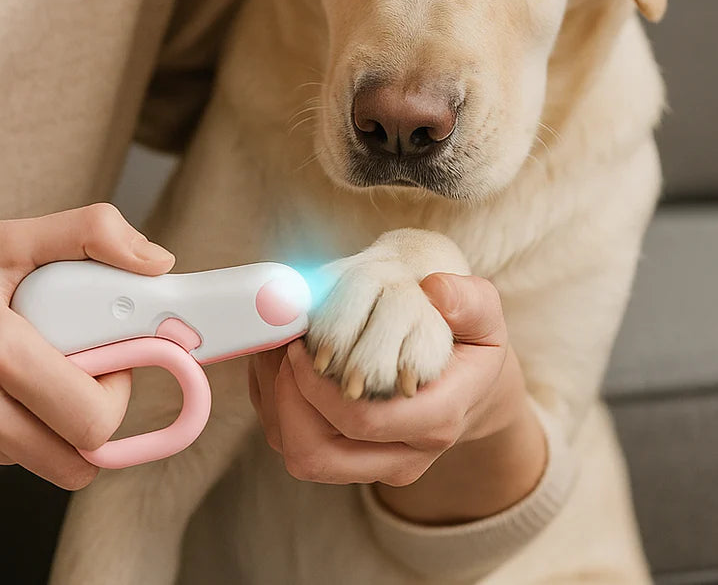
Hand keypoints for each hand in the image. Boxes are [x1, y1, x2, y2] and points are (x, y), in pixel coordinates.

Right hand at [0, 203, 173, 488]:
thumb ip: (85, 236)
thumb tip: (154, 260)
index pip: (93, 417)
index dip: (120, 388)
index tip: (114, 356)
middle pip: (76, 458)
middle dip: (93, 414)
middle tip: (79, 368)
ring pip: (37, 459)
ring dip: (49, 422)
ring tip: (24, 368)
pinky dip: (6, 429)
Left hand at [249, 273, 544, 520]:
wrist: (459, 370)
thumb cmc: (464, 335)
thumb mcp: (482, 312)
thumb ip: (469, 300)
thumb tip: (436, 292)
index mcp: (436, 422)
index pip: (362, 422)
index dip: (319, 385)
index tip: (305, 341)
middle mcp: (400, 455)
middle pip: (315, 452)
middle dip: (285, 396)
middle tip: (284, 343)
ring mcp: (367, 461)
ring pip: (294, 448)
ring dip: (273, 394)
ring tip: (281, 342)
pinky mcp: (338, 453)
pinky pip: (285, 435)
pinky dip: (271, 395)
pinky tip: (282, 355)